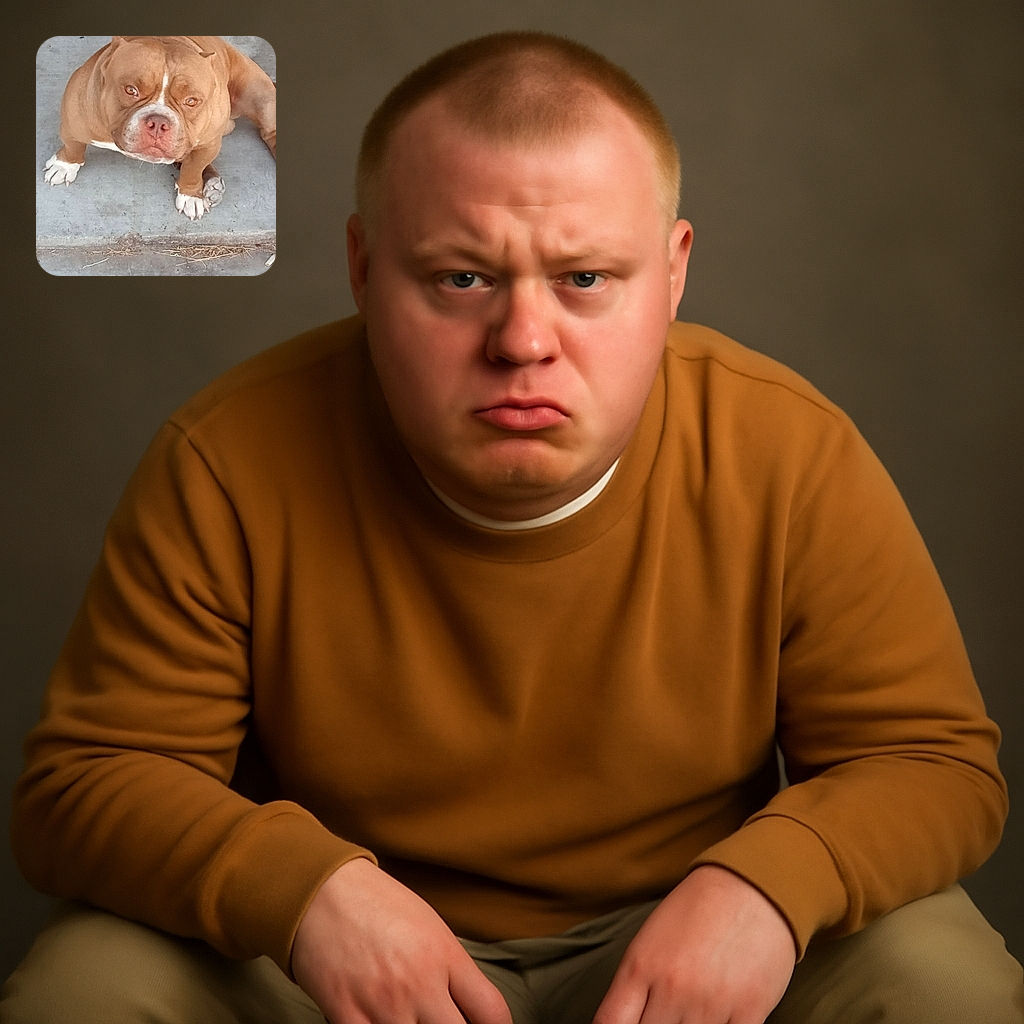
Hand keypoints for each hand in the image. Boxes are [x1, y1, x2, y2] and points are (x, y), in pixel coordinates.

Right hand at [291, 858, 512, 1023]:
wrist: (321, 891)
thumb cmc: (377, 904)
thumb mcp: (428, 926)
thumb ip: (450, 969)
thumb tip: (469, 1008)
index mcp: (445, 955)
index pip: (491, 1012)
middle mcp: (420, 983)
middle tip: (441, 1021)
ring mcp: (384, 1003)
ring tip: (410, 1019)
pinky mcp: (347, 1015)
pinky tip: (377, 1022)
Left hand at [592, 865, 796, 1023]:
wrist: (751, 887)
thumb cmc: (696, 910)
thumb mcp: (650, 939)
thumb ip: (634, 985)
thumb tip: (626, 1023)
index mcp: (641, 965)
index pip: (610, 1023)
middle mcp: (672, 988)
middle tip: (667, 1010)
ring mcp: (710, 1003)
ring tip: (694, 1006)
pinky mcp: (748, 1012)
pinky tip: (719, 1015)